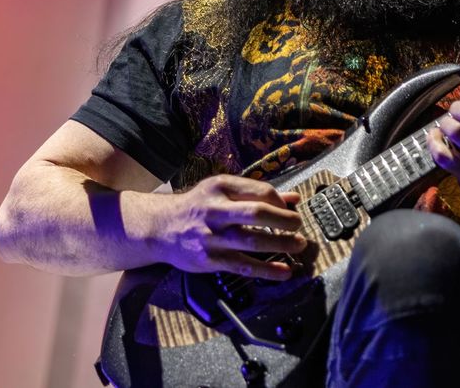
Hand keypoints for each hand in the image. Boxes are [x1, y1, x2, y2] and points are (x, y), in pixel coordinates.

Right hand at [157, 174, 305, 279]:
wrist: (160, 227)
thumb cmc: (198, 206)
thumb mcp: (223, 191)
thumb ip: (258, 194)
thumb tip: (294, 199)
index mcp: (221, 187)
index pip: (260, 191)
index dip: (281, 201)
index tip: (290, 209)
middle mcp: (216, 210)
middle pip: (257, 214)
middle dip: (285, 221)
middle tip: (298, 226)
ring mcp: (212, 237)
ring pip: (253, 241)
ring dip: (281, 244)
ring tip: (298, 245)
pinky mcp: (210, 259)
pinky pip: (243, 266)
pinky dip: (267, 270)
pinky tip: (284, 272)